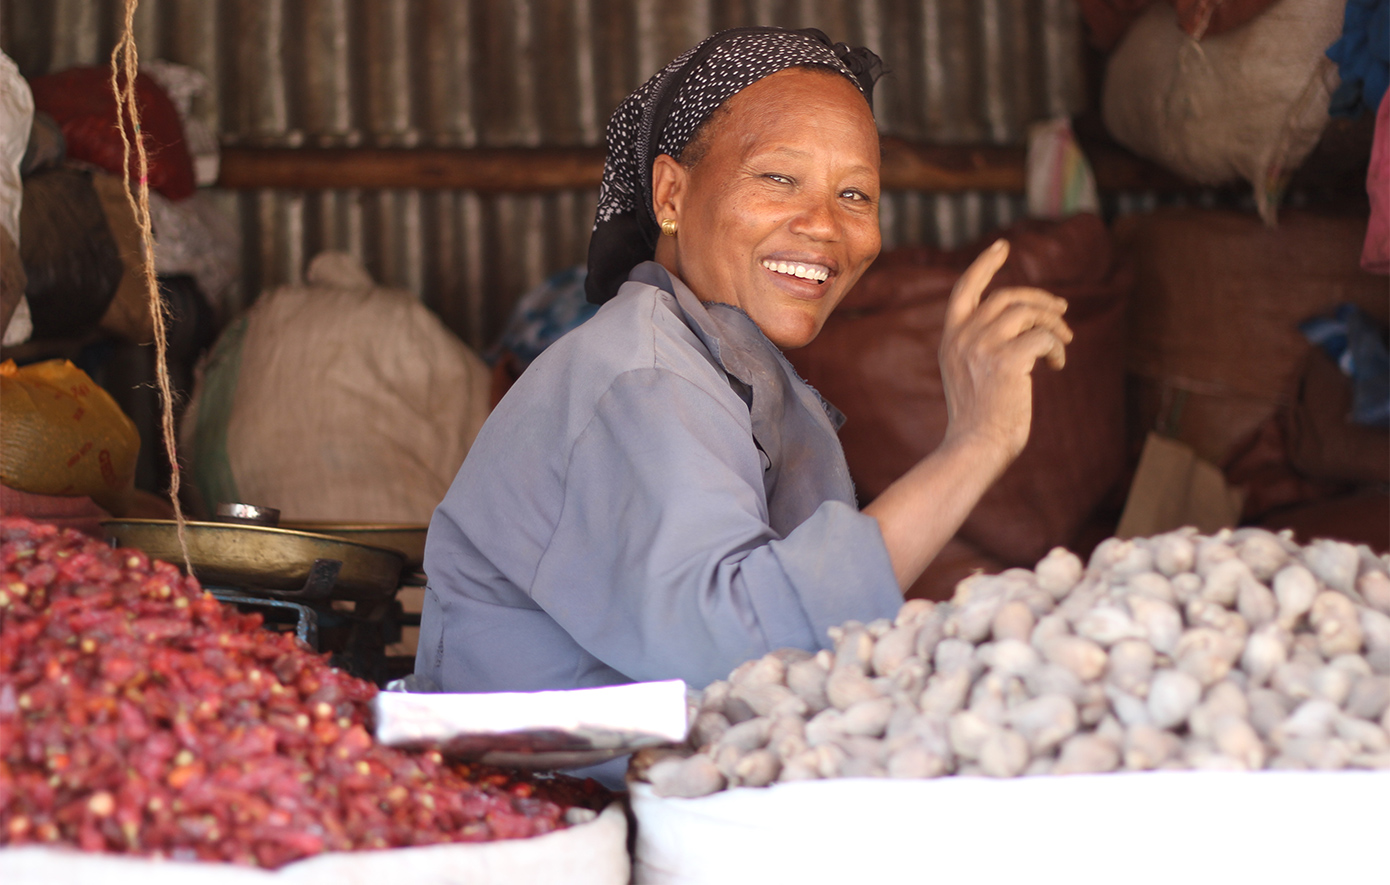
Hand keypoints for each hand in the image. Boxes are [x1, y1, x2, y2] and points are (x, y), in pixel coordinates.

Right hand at [938, 239, 1072, 469]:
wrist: (975, 447)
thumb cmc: (979, 418)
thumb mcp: (969, 373)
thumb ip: (981, 345)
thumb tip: (1026, 321)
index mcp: (950, 339)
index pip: (964, 289)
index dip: (984, 264)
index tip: (1002, 247)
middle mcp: (962, 338)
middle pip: (1007, 296)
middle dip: (1040, 299)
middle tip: (1062, 310)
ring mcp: (982, 348)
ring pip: (1028, 313)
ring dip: (1054, 324)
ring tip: (1063, 343)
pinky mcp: (1006, 361)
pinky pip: (1043, 337)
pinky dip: (1057, 348)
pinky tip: (1057, 365)